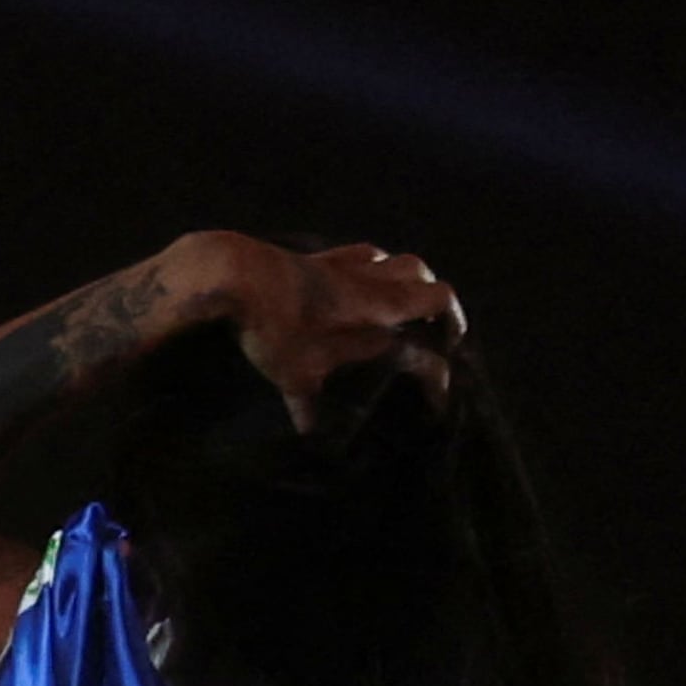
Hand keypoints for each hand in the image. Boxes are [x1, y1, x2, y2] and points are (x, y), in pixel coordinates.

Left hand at [195, 232, 462, 428]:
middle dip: (446, 315)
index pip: (432, 336)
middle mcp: (379, 286)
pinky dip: (383, 265)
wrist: (240, 274)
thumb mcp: (293, 375)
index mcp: (382, 316)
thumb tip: (308, 431)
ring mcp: (355, 265)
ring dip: (420, 284)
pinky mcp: (329, 254)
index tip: (440, 393)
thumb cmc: (276, 328)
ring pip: (409, 264)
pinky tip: (372, 273)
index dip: (442, 367)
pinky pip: (372, 253)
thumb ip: (307, 403)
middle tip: (441, 335)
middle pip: (435, 290)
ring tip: (415, 304)